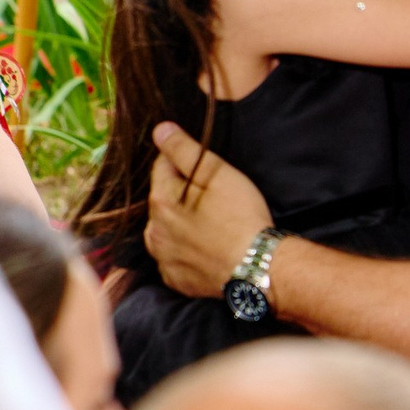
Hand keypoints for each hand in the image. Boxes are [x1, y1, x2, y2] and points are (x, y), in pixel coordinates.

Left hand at [142, 122, 275, 299]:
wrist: (256, 266)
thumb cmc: (240, 216)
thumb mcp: (217, 175)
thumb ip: (184, 150)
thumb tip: (159, 129)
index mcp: (161, 199)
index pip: (162, 166)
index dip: (184, 161)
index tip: (206, 168)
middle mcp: (153, 229)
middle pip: (163, 199)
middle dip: (181, 194)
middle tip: (214, 198)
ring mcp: (163, 257)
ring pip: (165, 230)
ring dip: (180, 224)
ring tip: (211, 225)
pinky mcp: (175, 279)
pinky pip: (174, 258)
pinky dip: (186, 251)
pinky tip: (207, 248)